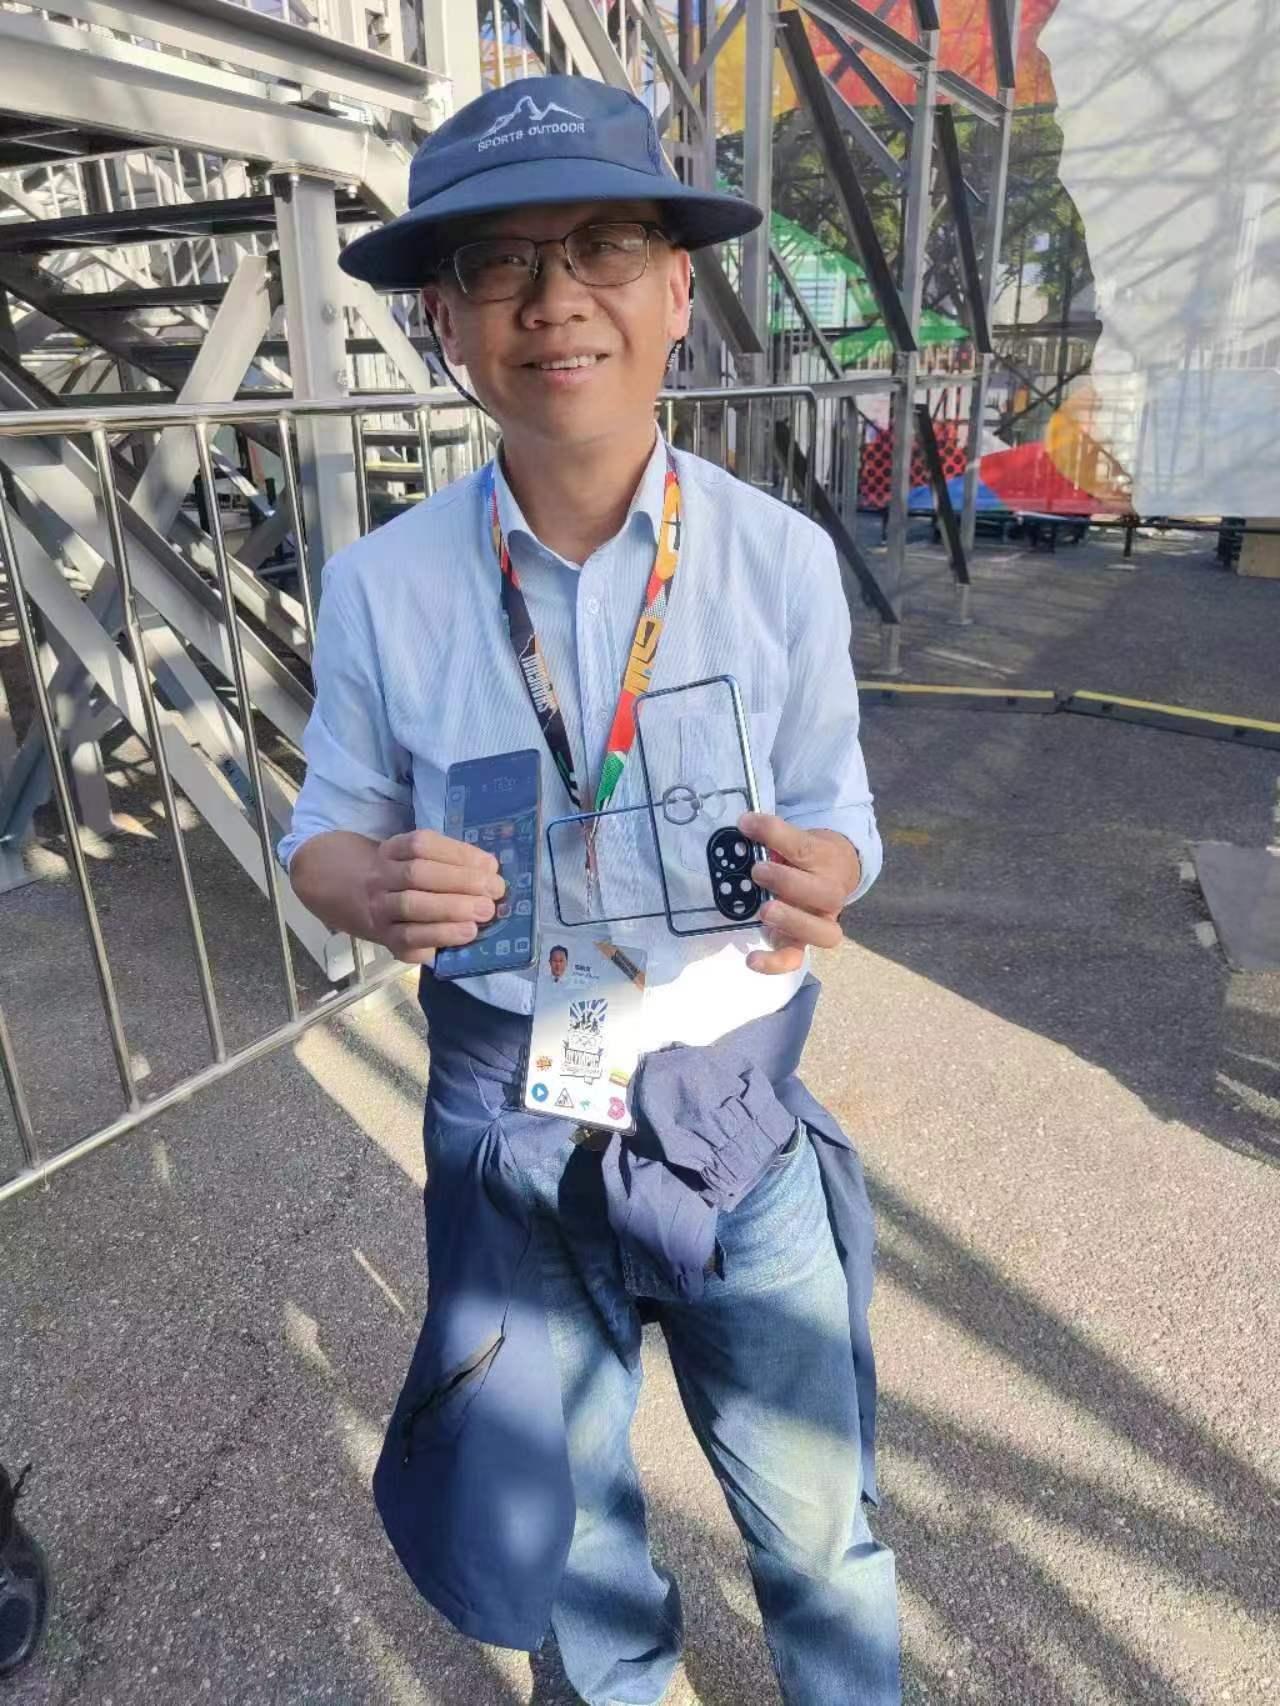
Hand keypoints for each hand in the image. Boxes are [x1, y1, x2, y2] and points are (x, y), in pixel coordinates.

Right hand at [365, 829, 505, 963]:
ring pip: (410, 906)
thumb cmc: (416, 882)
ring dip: (452, 909)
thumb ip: (457, 862)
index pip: (421, 845)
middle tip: (494, 891)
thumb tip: (489, 870)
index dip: (458, 854)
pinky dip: (441, 935)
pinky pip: (410, 939)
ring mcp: (380, 911)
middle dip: (460, 882)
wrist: (376, 910)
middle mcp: (381, 878)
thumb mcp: (429, 862)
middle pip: (415, 874)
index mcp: (393, 850)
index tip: (490, 867)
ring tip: (484, 912)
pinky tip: (465, 933)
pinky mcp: (388, 941)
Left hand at [738, 812, 860, 975]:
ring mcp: (819, 922)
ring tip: (765, 911)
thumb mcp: (796, 840)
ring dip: (793, 921)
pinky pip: (796, 959)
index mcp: (825, 861)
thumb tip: (742, 829)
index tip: (746, 824)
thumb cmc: (806, 856)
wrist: (836, 871)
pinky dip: (775, 963)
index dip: (774, 834)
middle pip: (822, 893)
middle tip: (758, 872)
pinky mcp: (802, 944)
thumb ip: (773, 839)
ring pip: (822, 932)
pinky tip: (751, 960)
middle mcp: (829, 893)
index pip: (803, 847)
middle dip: (788, 883)